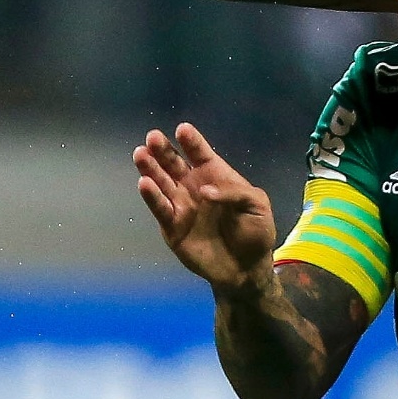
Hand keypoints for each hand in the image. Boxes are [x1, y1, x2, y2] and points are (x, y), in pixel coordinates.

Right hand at [134, 123, 277, 296]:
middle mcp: (193, 186)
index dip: (192, 142)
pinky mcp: (171, 227)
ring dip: (151, 168)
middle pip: (175, 164)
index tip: (182, 129)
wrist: (246, 269)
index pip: (201, 154)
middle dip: (164, 150)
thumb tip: (205, 191)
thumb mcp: (256, 205)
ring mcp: (180, 206)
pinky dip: (151, 197)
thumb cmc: (255, 232)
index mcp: (215, 176)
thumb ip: (234, 193)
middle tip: (153, 137)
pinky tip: (144, 183)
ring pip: (162, 182)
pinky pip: (160, 209)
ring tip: (141, 154)